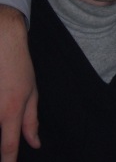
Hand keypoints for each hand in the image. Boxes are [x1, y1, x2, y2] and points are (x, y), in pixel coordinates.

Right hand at [0, 5, 38, 161]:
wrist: (2, 41)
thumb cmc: (18, 66)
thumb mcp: (31, 92)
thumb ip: (31, 121)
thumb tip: (35, 144)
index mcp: (11, 110)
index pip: (8, 145)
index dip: (8, 161)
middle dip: (1, 138)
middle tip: (9, 107)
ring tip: (5, 96)